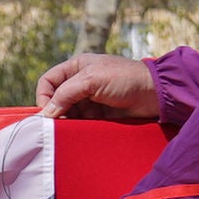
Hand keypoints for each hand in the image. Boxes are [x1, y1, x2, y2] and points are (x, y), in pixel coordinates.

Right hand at [35, 51, 161, 120]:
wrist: (155, 94)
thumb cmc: (124, 79)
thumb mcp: (91, 80)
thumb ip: (66, 94)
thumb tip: (46, 113)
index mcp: (76, 67)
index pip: (48, 81)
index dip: (43, 96)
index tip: (47, 113)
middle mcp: (80, 82)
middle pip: (56, 99)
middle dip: (55, 111)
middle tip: (57, 125)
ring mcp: (90, 99)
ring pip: (68, 112)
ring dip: (66, 121)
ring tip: (70, 129)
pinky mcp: (99, 114)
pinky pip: (81, 122)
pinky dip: (78, 127)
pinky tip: (80, 132)